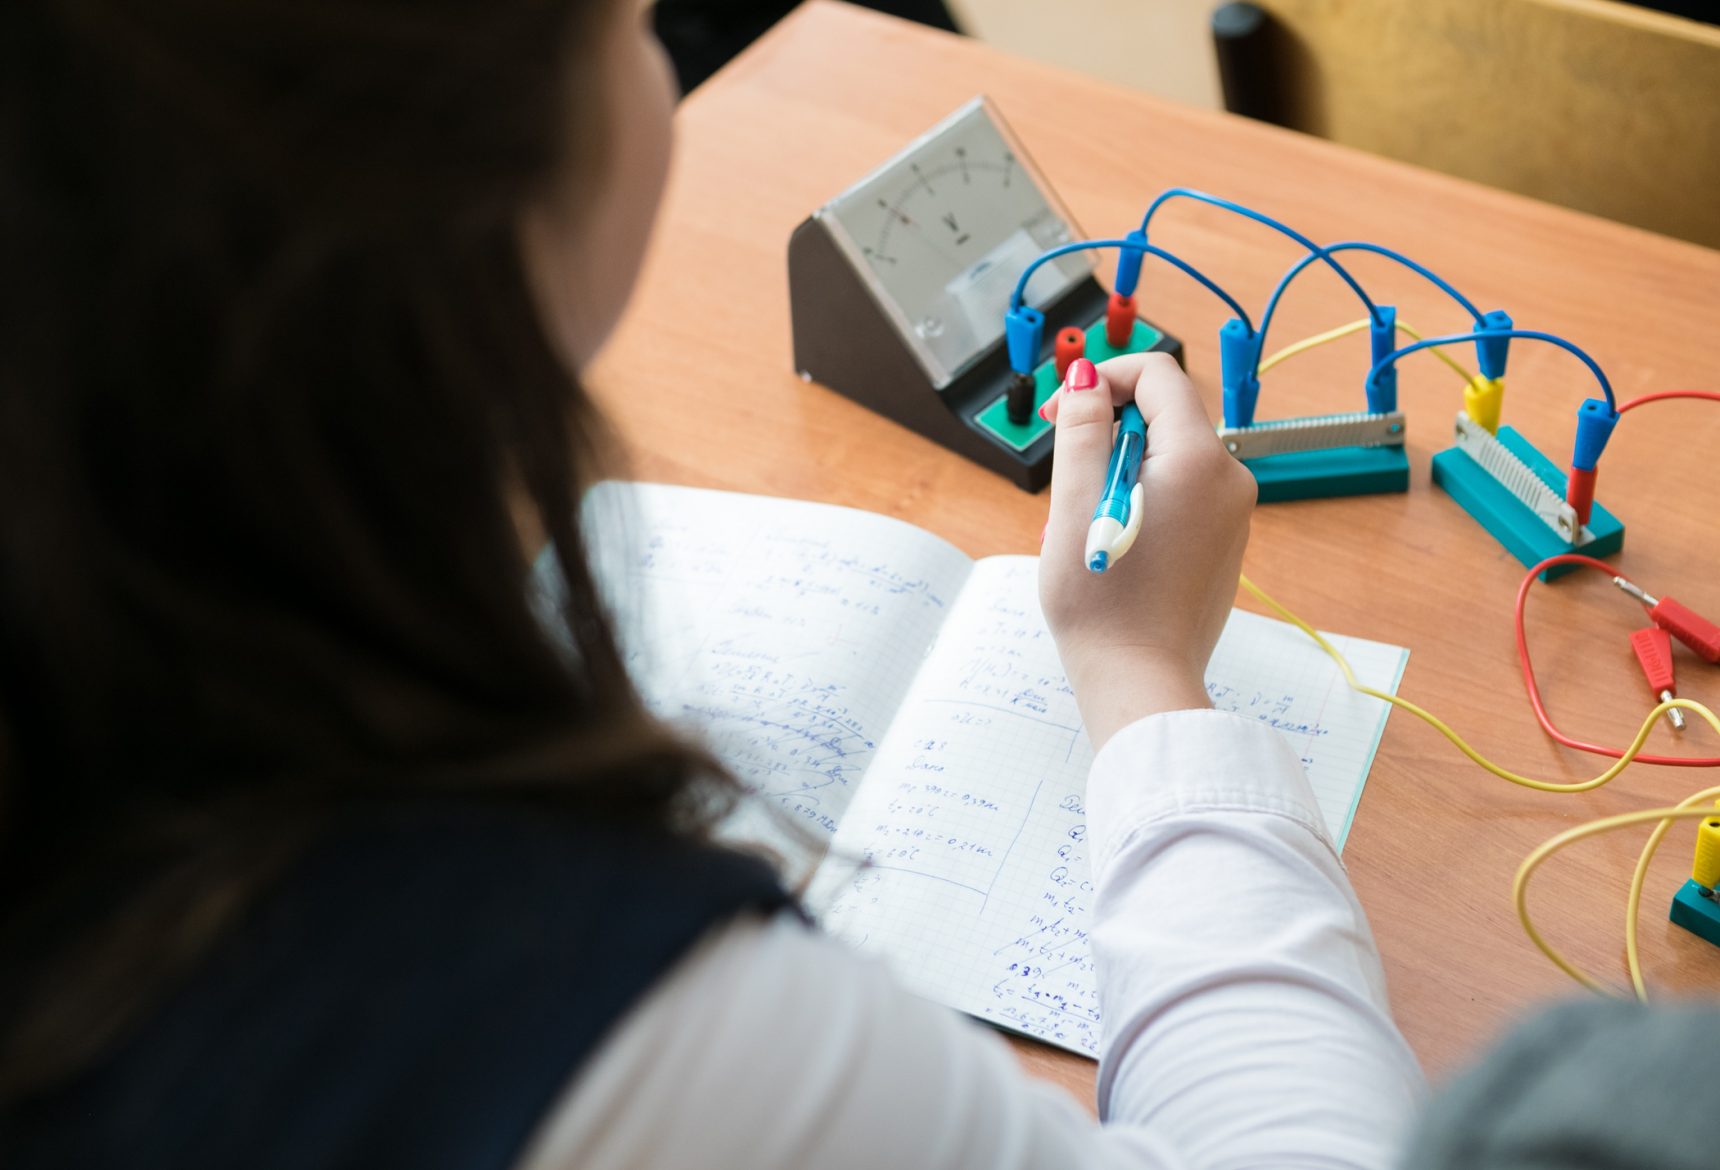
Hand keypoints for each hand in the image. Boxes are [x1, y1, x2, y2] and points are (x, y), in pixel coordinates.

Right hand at [1038, 354, 1255, 749]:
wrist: (1141, 681)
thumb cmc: (1103, 604)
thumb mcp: (1074, 503)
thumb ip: (1082, 428)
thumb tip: (1085, 378)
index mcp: (1197, 460)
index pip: (1156, 375)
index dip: (1100, 380)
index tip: (1059, 413)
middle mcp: (1228, 480)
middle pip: (1161, 416)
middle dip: (1105, 432)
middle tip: (1063, 478)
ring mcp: (1231, 514)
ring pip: (1166, 458)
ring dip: (1116, 471)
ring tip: (1082, 524)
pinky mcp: (1222, 543)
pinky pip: (1179, 495)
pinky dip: (1139, 500)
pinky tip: (1109, 544)